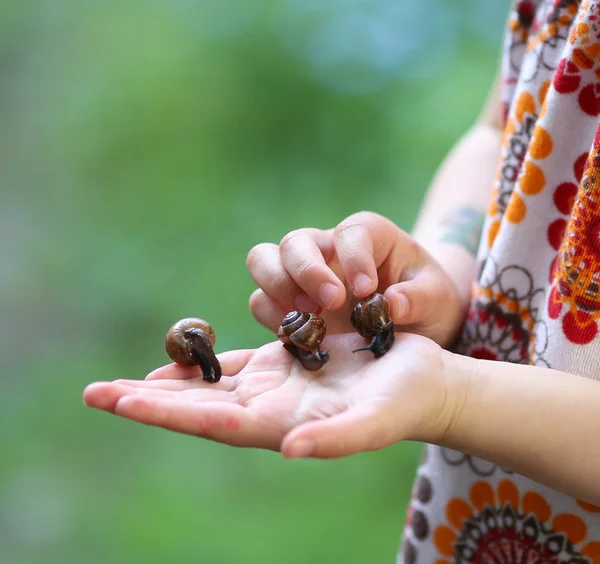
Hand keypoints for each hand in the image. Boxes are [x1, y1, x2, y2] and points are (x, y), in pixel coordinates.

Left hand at [83, 333, 456, 457]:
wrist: (420, 384)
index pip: (210, 420)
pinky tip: (180, 359)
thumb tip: (290, 450)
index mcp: (280, 424)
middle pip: (195, 406)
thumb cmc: (404, 404)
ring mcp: (274, 386)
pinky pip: (233, 364)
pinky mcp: (285, 363)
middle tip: (94, 395)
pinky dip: (202, 364)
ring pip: (206, 385)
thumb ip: (335, 439)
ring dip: (164, 384)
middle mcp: (268, 408)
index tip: (120, 402)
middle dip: (146, 401)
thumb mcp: (375, 421)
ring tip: (119, 385)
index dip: (166, 411)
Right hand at [246, 211, 465, 345]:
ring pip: (263, 261)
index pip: (350, 233)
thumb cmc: (424, 300)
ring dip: (277, 288)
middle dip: (306, 270)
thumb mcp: (437, 298)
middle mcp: (326, 249)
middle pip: (294, 242)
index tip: (368, 290)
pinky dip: (273, 317)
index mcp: (366, 236)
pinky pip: (261, 302)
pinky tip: (301, 336)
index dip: (354, 257)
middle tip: (332, 303)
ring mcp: (301, 275)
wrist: (411, 323)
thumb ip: (420, 298)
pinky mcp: (287, 304)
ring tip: (309, 318)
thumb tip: (392, 305)